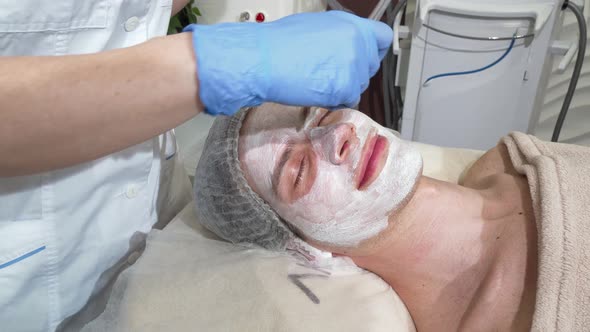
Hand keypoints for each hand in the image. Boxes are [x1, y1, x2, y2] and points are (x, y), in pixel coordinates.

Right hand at [184, 11, 392, 114]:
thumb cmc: (279, 43)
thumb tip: (345, 45)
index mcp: (351, 24)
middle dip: (354, 73)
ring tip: (317, 80)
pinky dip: (334, 100)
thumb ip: (339, 35)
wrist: (264, 60)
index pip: (382, 38)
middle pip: (371, 66)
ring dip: (342, 87)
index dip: (373, 50)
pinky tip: (315, 90)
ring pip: (359, 85)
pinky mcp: (346, 88)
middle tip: (330, 73)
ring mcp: (354, 66)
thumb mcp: (316, 26)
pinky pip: (348, 100)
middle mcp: (357, 43)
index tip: (365, 57)